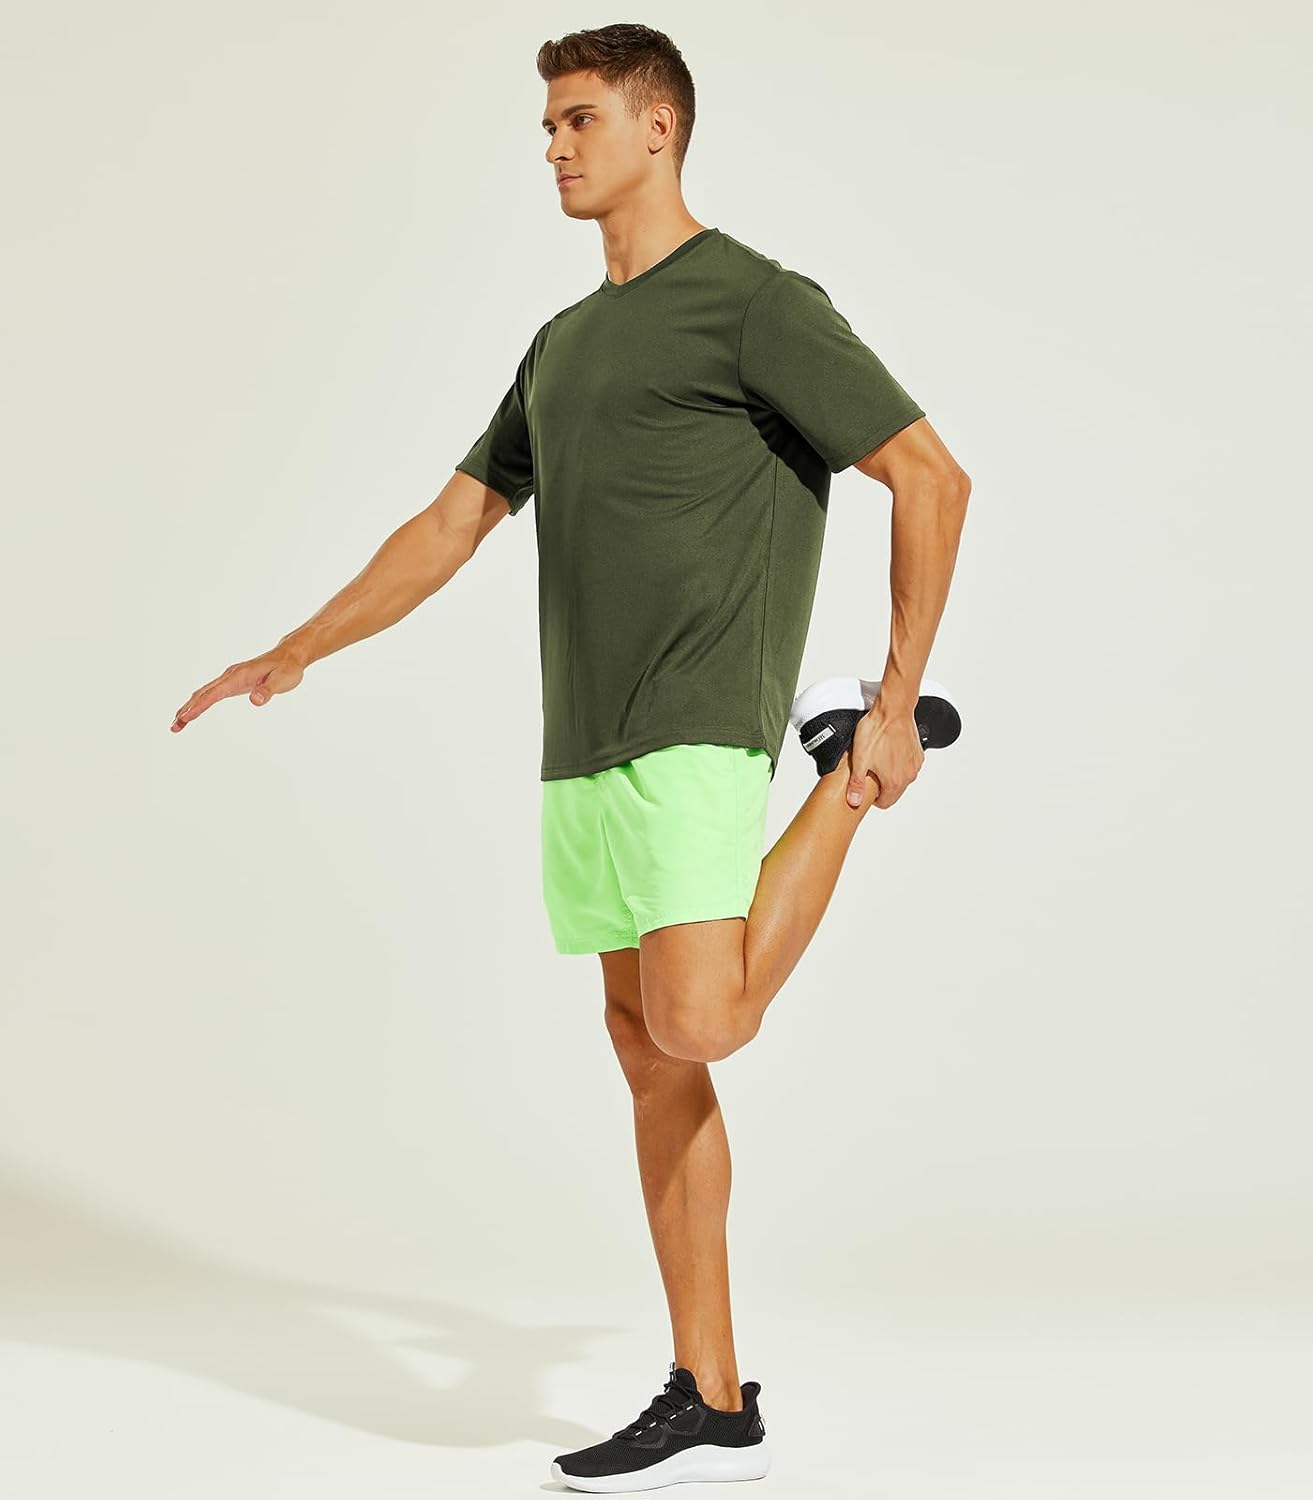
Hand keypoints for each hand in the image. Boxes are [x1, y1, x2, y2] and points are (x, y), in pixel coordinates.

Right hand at [171, 646, 305, 731]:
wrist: (289, 656)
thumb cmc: (287, 668)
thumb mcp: (282, 680)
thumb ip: (267, 691)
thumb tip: (255, 700)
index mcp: (238, 676)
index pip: (214, 693)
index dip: (199, 706)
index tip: (185, 718)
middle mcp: (230, 675)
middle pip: (203, 693)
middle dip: (187, 709)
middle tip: (174, 726)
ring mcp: (230, 678)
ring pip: (204, 693)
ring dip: (189, 707)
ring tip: (177, 724)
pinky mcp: (232, 682)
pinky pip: (211, 693)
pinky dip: (199, 702)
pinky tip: (193, 711)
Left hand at [844, 692, 924, 808]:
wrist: (893, 710)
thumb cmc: (877, 732)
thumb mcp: (860, 760)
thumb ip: (856, 784)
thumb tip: (854, 801)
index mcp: (895, 782)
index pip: (885, 803)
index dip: (873, 798)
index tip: (867, 788)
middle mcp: (908, 775)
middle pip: (894, 791)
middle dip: (881, 785)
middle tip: (870, 771)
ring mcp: (915, 764)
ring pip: (902, 778)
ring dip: (891, 773)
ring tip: (878, 759)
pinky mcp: (918, 753)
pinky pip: (908, 765)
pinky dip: (899, 762)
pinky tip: (888, 751)